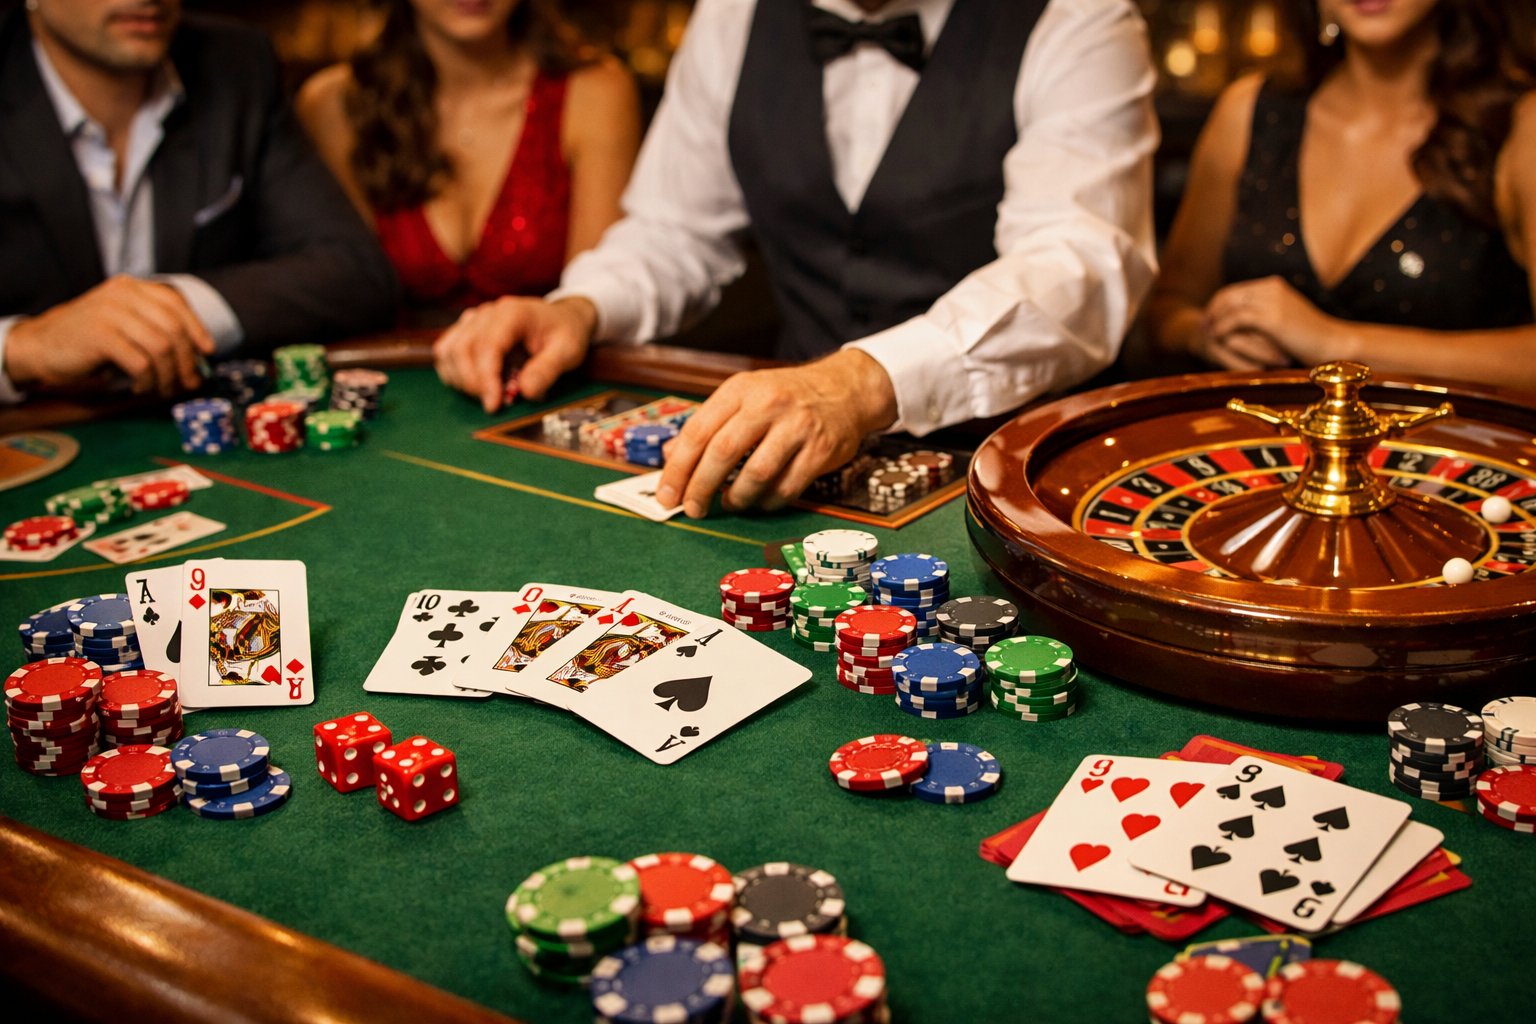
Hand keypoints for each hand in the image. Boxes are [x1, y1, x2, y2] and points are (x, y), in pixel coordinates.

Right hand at [4, 276, 212, 395]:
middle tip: (189, 382)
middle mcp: (123, 294)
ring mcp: (111, 313)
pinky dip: (148, 380)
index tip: (207, 351)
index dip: (196, 328)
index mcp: (131, 287)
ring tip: (162, 389)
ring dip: (168, 375)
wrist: (40, 345)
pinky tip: (140, 387)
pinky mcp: (100, 336)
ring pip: (161, 347)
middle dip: (187, 360)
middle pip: (173, 329)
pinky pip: (141, 363)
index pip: (175, 303)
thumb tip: (198, 357)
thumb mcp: (123, 324)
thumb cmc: (88, 340)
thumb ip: (155, 331)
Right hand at [433, 296, 595, 412]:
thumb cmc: (565, 333)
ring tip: (488, 394)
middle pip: (462, 350)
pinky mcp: (466, 330)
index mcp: (512, 313)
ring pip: (448, 351)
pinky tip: (477, 385)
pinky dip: (454, 373)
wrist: (562, 317)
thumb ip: (547, 370)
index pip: (487, 346)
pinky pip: (446, 351)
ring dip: (461, 380)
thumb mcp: (568, 351)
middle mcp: (486, 313)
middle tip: (495, 404)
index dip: (485, 378)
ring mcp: (473, 320)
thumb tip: (524, 392)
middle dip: (473, 384)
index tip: (494, 405)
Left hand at [656, 348, 898, 517]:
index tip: (667, 494)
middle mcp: (768, 404)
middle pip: (723, 452)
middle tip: (692, 509)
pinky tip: (758, 502)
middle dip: (701, 487)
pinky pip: (787, 487)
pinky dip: (767, 502)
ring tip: (729, 503)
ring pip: (756, 473)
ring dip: (736, 497)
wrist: (845, 389)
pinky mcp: (821, 450)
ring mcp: (797, 427)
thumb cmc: (785, 397)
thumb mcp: (743, 397)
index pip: (698, 431)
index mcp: (741, 389)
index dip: (678, 468)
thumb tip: (668, 457)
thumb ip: (707, 425)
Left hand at [1202, 277, 1341, 367]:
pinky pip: (1237, 319)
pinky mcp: (1272, 318)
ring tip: (1207, 334)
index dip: (1218, 304)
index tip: (1208, 319)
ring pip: (1230, 305)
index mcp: (1273, 285)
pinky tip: (1218, 337)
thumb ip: (1266, 310)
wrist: (1333, 343)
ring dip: (1215, 320)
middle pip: (1229, 295)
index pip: (1235, 290)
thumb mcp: (1286, 316)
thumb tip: (1247, 315)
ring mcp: (1272, 301)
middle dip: (1212, 310)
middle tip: (1202, 326)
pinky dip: (1223, 328)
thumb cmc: (1310, 335)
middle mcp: (1271, 288)